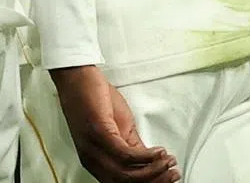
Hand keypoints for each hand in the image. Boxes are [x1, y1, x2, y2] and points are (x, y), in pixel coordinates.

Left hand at [50, 65, 179, 182]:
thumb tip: (151, 162)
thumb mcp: (118, 128)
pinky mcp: (99, 133)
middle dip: (154, 181)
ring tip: (169, 164)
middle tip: (173, 176)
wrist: (76, 77)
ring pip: (125, 175)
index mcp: (96, 163)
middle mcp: (93, 161)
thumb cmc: (94, 100)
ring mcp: (94, 149)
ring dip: (152, 172)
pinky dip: (145, 157)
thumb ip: (132, 147)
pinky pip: (124, 154)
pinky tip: (158, 152)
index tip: (168, 180)